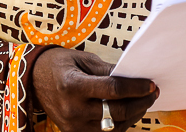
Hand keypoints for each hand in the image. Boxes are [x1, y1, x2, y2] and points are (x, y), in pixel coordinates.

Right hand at [32, 48, 157, 131]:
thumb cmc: (58, 64)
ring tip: (144, 102)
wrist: (33, 79)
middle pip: (117, 111)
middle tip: (152, 92)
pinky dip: (119, 125)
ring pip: (113, 127)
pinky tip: (128, 114)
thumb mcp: (82, 59)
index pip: (113, 89)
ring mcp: (73, 125)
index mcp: (73, 85)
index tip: (150, 84)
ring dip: (133, 115)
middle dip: (140, 102)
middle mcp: (73, 109)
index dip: (136, 87)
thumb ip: (107, 70)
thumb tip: (133, 76)